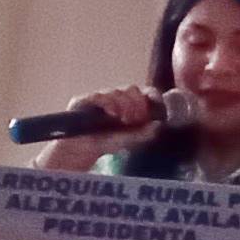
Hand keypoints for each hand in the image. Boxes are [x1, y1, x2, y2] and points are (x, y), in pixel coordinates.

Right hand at [37, 86, 157, 172]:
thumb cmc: (106, 143)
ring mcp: (100, 97)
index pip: (145, 92)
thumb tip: (158, 125)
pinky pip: (99, 95)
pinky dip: (108, 103)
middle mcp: (116, 98)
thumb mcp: (128, 141)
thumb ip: (143, 134)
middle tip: (133, 119)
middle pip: (132, 89)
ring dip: (123, 105)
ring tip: (122, 120)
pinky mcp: (85, 100)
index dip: (152, 96)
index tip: (155, 105)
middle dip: (136, 104)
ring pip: (117, 91)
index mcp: (130, 104)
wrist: (82, 150)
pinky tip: (112, 114)